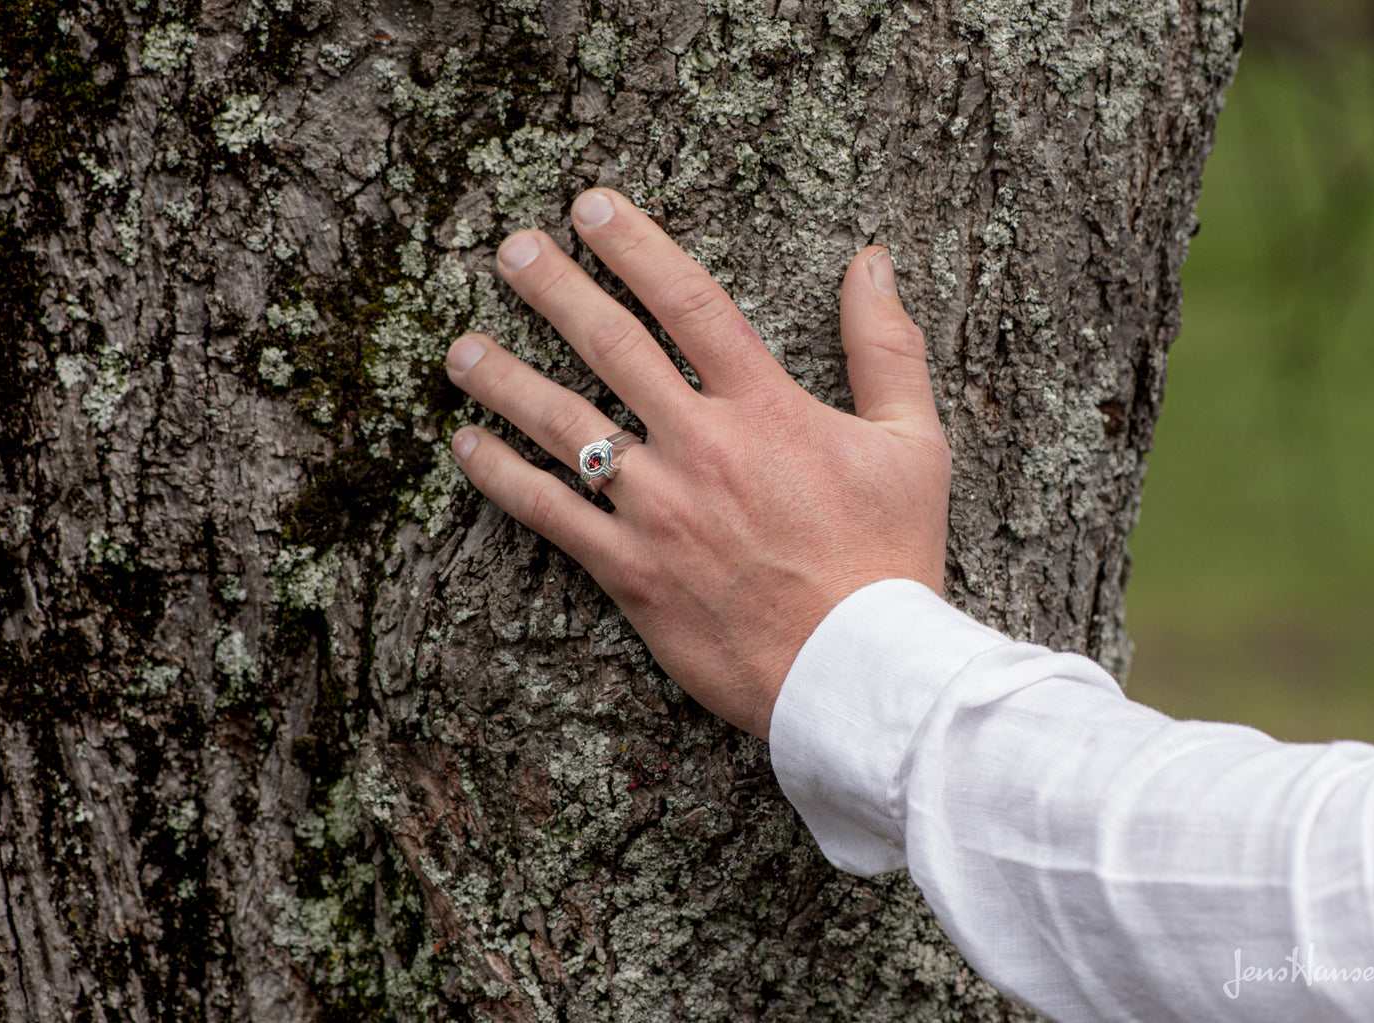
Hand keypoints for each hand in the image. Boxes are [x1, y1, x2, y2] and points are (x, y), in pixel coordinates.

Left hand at [445, 190, 949, 738]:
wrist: (859, 670)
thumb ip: (887, 347)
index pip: (688, 302)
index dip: (634, 245)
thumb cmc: (891, 556)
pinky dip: (501, 478)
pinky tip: (465, 448)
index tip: (589, 207)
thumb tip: (872, 263)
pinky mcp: (631, 572)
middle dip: (554, 289)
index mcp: (767, 407)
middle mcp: (701, 445)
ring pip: (563, 426)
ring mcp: (659, 510)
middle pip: (612, 347)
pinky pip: (550, 516)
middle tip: (510, 250)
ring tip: (460, 348)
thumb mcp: (913, 443)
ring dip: (505, 379)